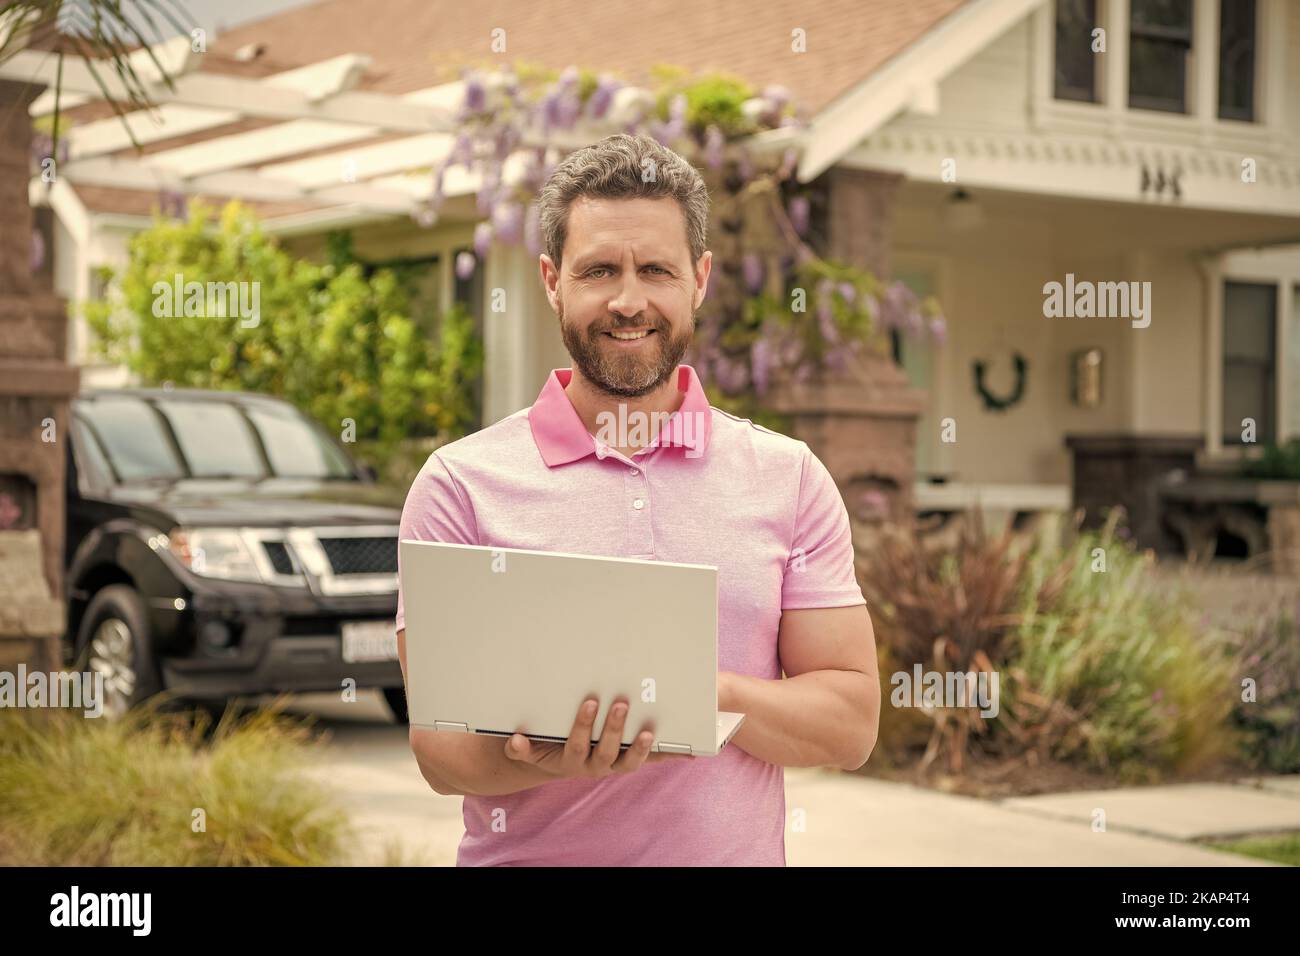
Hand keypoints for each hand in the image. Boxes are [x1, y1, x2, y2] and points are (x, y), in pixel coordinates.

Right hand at [503, 696, 691, 778]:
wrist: (555, 763)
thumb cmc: (545, 746)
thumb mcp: (529, 748)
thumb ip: (520, 747)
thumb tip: (514, 739)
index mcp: (570, 760)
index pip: (577, 744)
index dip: (584, 726)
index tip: (590, 703)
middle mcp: (594, 766)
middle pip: (606, 750)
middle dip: (614, 727)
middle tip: (622, 702)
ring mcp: (614, 765)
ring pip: (630, 761)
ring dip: (642, 747)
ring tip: (650, 731)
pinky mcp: (630, 761)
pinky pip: (651, 761)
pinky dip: (669, 756)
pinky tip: (689, 750)